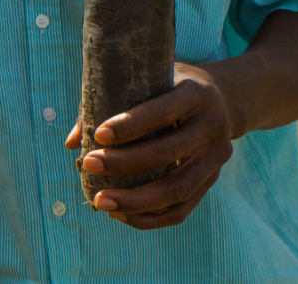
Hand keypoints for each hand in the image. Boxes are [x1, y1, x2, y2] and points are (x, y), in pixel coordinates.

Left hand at [63, 62, 235, 229]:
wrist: (224, 99)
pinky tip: (121, 214)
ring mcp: (216, 157)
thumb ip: (111, 102)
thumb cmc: (170, 86)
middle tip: (89, 165)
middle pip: (168, 153)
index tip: (98, 135)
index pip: (162, 111)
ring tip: (100, 202)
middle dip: (125, 163)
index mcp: (196, 94)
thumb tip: (72, 142)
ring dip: (136, 201)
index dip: (131, 125)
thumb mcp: (150, 79)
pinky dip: (151, 217)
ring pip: (177, 189)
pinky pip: (183, 208)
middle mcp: (212, 126)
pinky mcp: (213, 180)